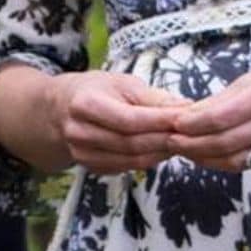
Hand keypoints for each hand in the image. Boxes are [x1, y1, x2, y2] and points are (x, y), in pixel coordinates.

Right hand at [49, 70, 189, 173]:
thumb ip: (153, 97)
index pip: (129, 119)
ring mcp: (82, 154)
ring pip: (131, 160)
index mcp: (85, 104)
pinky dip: (148, 161)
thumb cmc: (94, 90)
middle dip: (165, 139)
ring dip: (160, 153)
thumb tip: (187, 107)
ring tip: (180, 141)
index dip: (160, 121)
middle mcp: (79, 132)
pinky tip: (161, 150)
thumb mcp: (121, 83)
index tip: (186, 117)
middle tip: (191, 133)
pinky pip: (126, 168)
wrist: (59, 109)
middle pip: (131, 143)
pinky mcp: (91, 168)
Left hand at [165, 54, 250, 171]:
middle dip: (193, 145)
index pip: (221, 116)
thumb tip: (190, 114)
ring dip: (206, 158)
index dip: (193, 124)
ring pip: (238, 160)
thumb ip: (226, 98)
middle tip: (170, 141)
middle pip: (226, 143)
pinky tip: (211, 154)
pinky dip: (228, 160)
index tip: (172, 124)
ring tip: (185, 150)